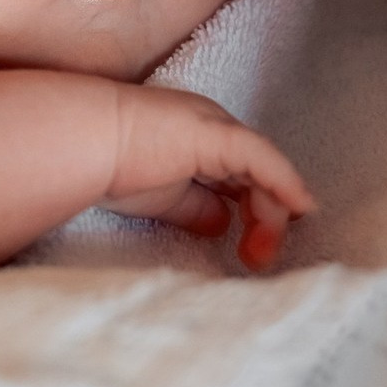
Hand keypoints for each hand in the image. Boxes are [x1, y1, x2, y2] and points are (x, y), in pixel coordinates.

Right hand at [100, 85, 315, 270]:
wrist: (87, 143)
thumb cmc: (112, 166)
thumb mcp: (164, 198)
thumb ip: (196, 208)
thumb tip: (222, 224)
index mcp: (200, 140)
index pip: (244, 176)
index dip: (257, 210)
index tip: (258, 247)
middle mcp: (216, 127)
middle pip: (260, 174)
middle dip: (268, 218)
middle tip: (257, 259)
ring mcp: (218, 127)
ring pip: (265, 171)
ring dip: (272, 214)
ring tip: (260, 253)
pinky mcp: (218, 134)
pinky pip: (263, 160)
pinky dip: (284, 183)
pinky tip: (299, 207)